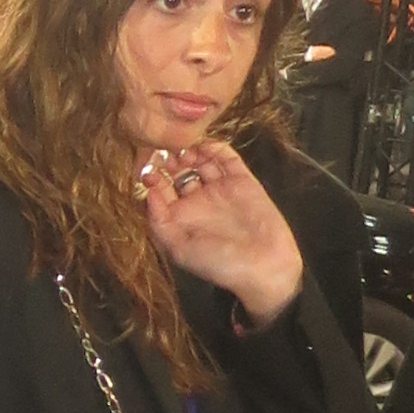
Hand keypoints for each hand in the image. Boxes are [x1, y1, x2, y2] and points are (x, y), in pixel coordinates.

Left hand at [137, 141, 302, 325]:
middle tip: (167, 155)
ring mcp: (220, 189)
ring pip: (201, 161)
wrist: (265, 266)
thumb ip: (160, 222)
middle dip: (170, 161)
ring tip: (186, 152)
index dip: (152, 177)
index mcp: (180, 217)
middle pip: (178, 171)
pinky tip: (205, 146)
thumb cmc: (219, 264)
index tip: (149, 171)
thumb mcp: (179, 249)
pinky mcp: (243, 181)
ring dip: (190, 152)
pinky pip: (227, 158)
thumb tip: (147, 193)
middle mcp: (199, 201)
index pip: (159, 189)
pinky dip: (216, 148)